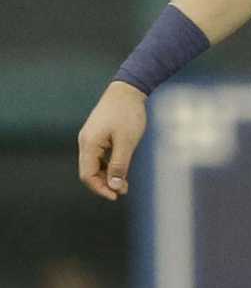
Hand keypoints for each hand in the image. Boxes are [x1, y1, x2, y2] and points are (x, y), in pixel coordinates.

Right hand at [78, 82, 147, 201]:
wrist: (127, 91)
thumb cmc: (127, 115)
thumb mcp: (126, 142)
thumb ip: (119, 164)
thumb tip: (114, 185)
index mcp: (88, 144)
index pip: (87, 174)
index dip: (100, 188)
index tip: (116, 196)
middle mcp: (85, 142)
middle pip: (89, 171)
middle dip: (104, 184)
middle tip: (123, 191)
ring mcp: (91, 138)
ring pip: (95, 165)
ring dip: (108, 176)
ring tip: (124, 185)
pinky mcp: (98, 136)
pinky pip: (100, 156)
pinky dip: (109, 166)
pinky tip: (121, 171)